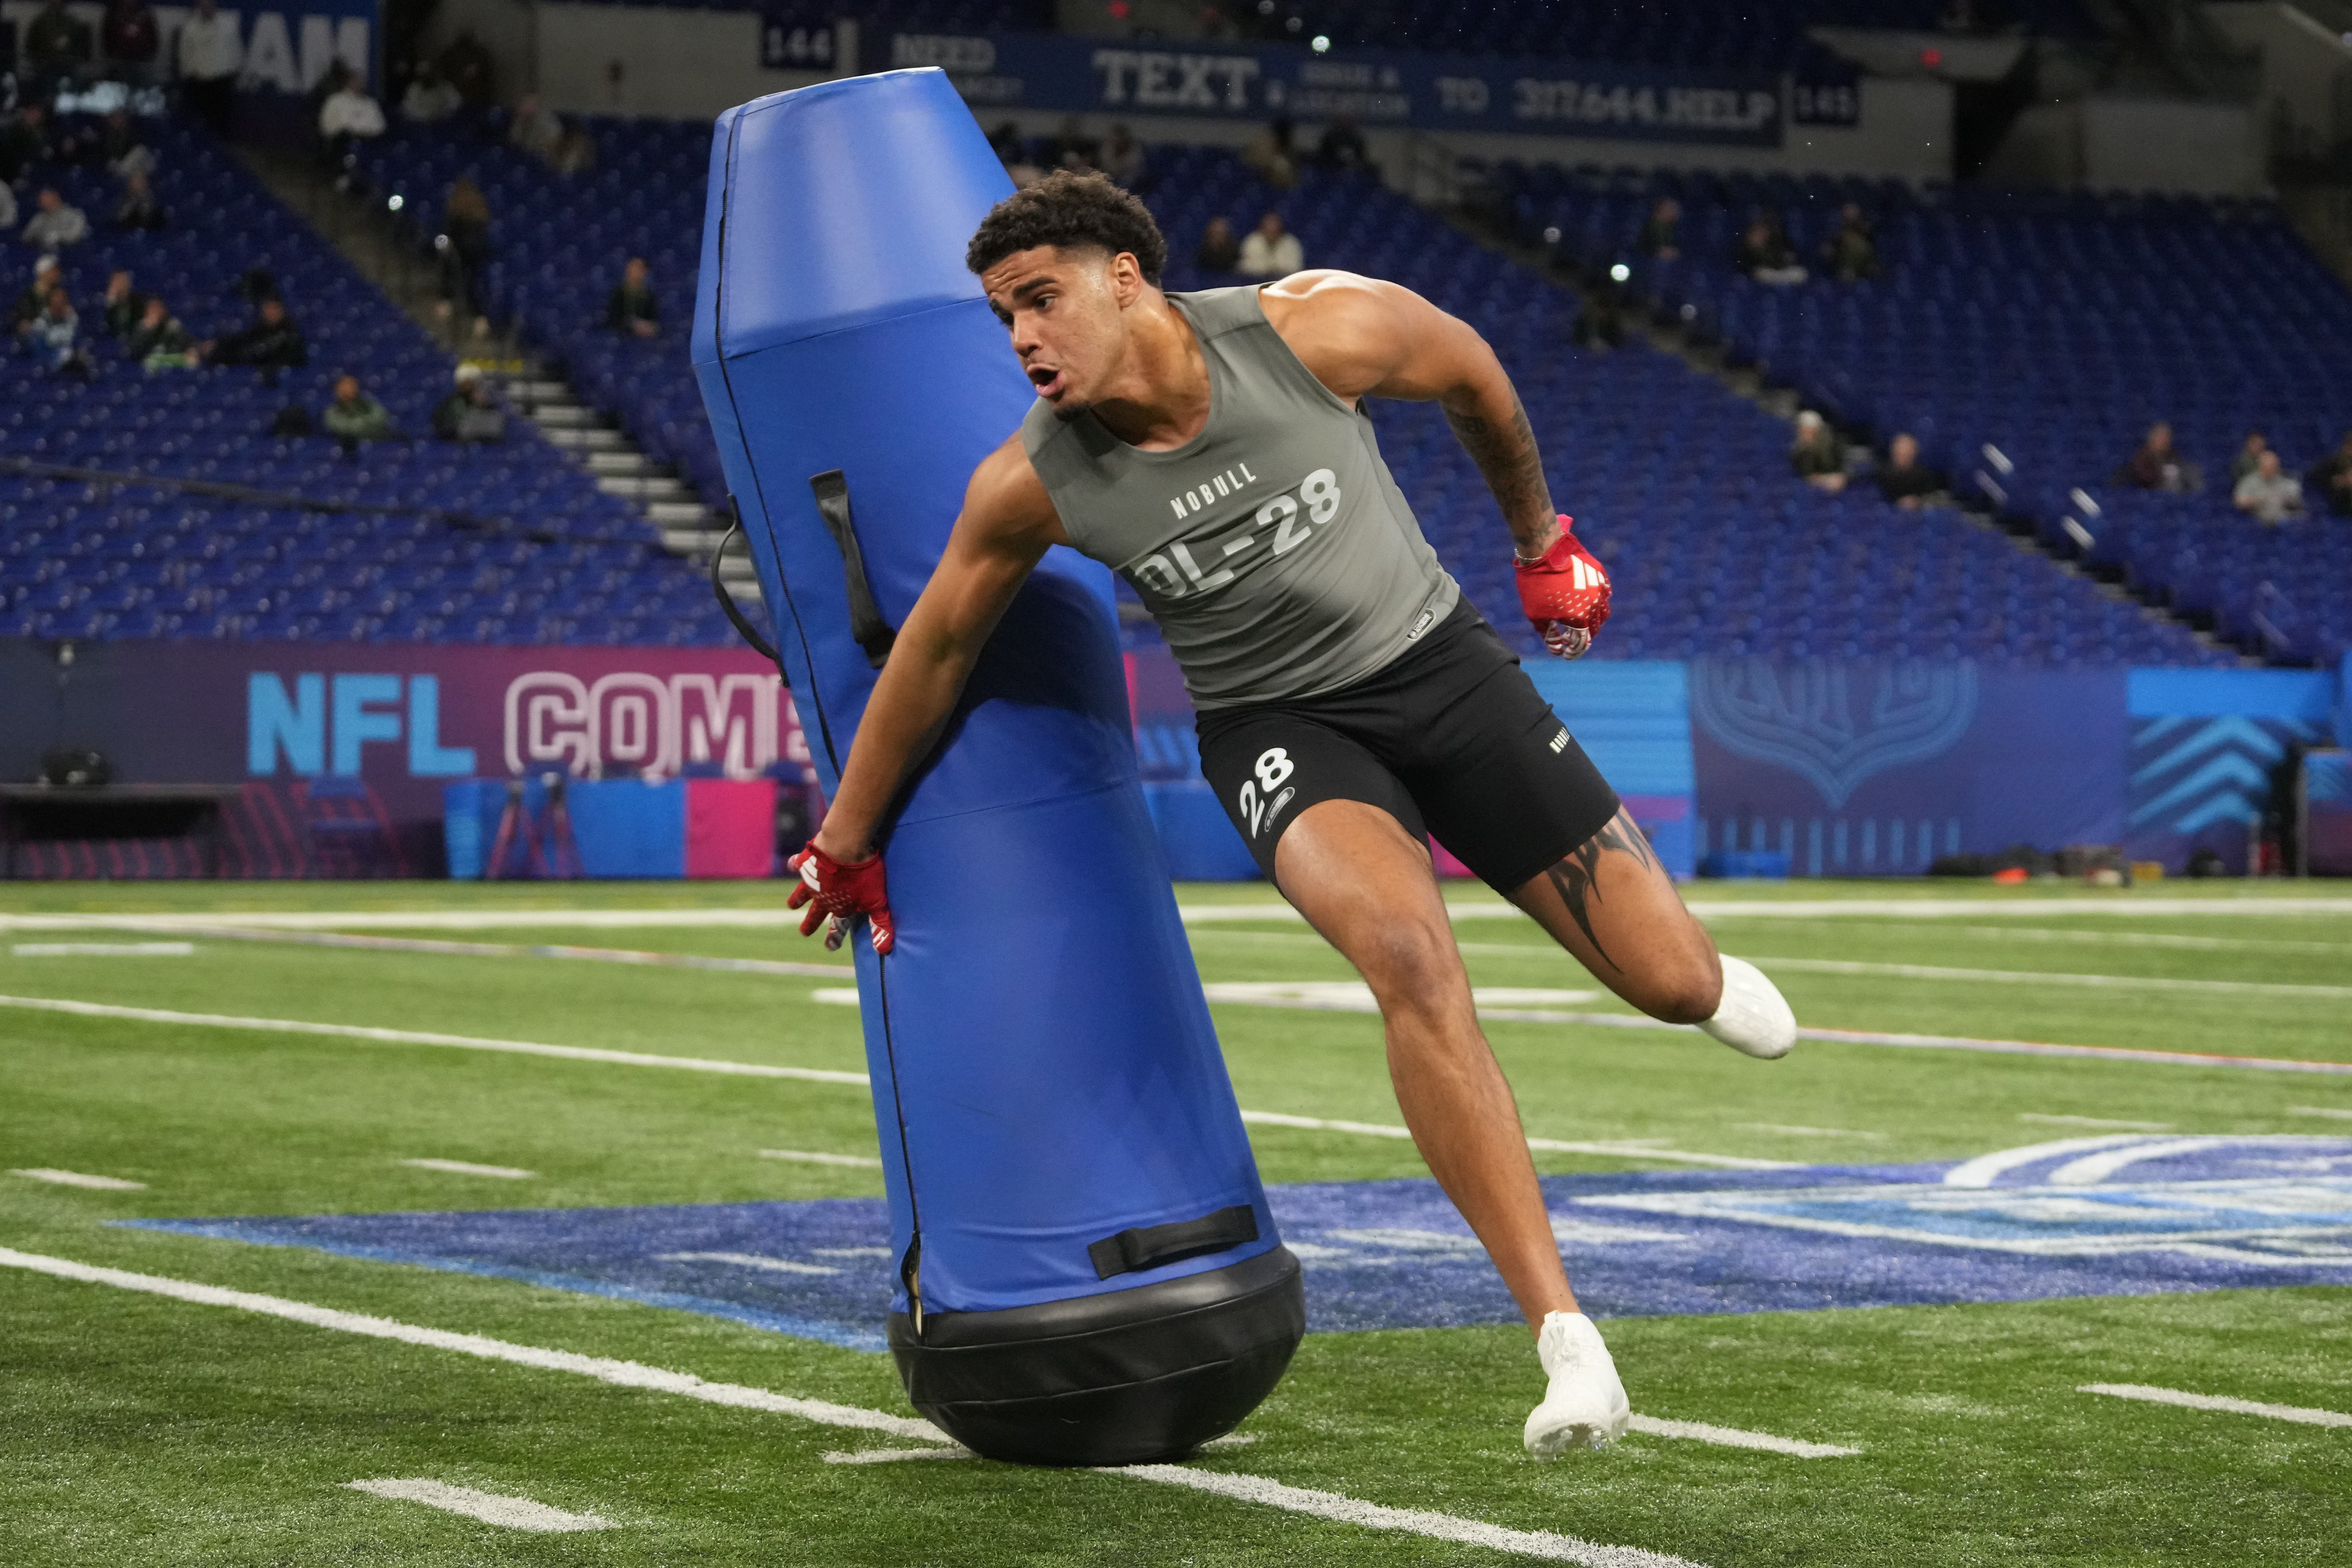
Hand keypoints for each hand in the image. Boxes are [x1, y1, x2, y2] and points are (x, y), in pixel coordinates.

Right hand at [785, 841, 894, 954]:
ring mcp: (812, 880)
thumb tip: (883, 950)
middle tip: (804, 932)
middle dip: (810, 924)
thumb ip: (880, 925)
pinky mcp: (806, 862)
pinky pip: (798, 864)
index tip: (830, 947)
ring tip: (791, 905)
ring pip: (802, 892)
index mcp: (839, 907)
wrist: (844, 846)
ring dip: (797, 899)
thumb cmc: (863, 874)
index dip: (835, 937)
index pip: (838, 926)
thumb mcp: (877, 901)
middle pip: (815, 914)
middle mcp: (822, 897)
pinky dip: (795, 864)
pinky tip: (792, 864)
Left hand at [1513, 516, 1610, 659]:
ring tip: (1580, 622)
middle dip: (1583, 637)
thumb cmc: (1536, 585)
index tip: (1565, 655)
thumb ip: (1549, 635)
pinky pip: (1605, 592)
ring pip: (1603, 612)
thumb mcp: (1536, 615)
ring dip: (1593, 621)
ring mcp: (1599, 588)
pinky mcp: (1599, 573)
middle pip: (1595, 629)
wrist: (1543, 550)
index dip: (1573, 652)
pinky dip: (1599, 601)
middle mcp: (1594, 604)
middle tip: (1570, 638)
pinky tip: (1587, 602)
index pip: (1581, 643)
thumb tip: (1557, 649)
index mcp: (1579, 618)